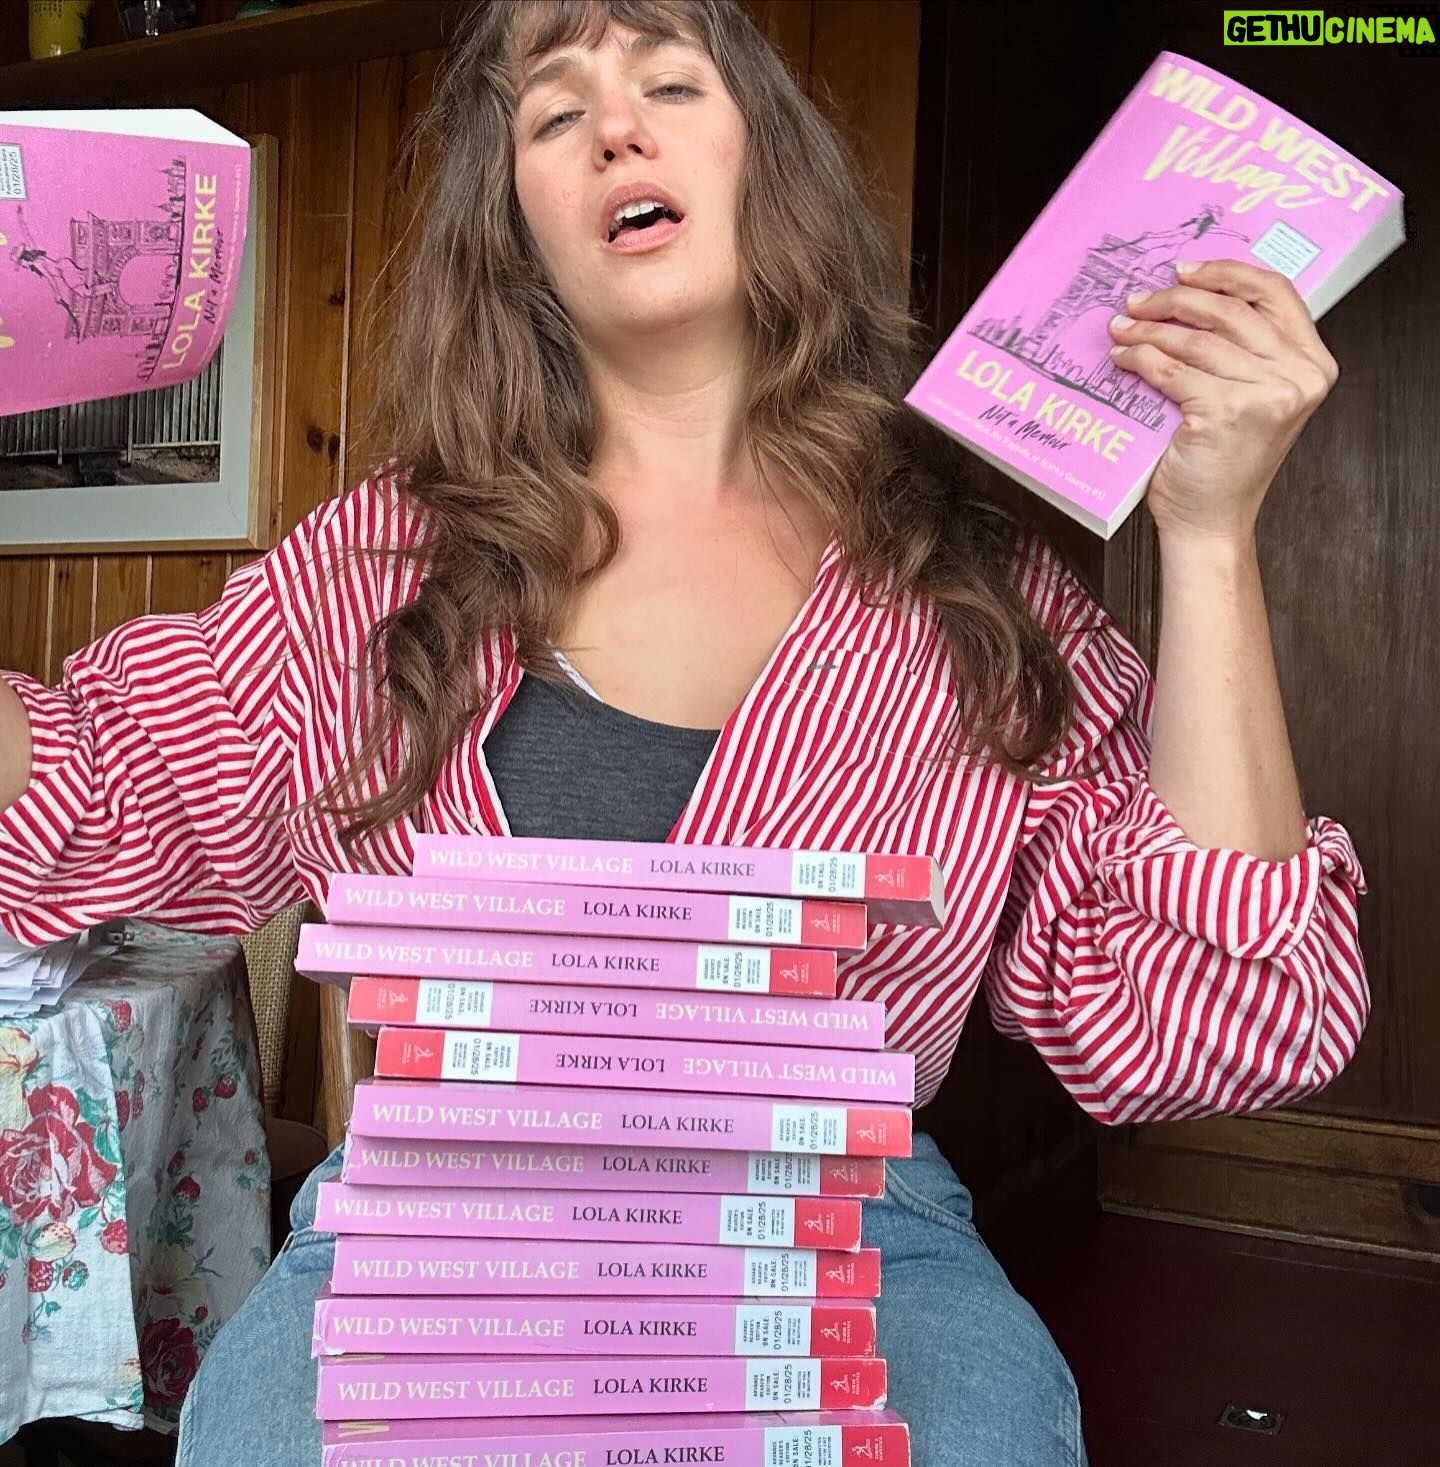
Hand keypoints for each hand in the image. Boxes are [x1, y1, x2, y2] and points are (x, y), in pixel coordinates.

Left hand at [1106, 258, 1338, 545]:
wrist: (1211, 522)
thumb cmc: (1224, 464)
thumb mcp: (1253, 398)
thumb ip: (1243, 351)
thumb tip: (1189, 297)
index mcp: (1312, 363)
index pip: (1274, 292)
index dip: (1226, 273)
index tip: (1185, 270)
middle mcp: (1298, 375)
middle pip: (1228, 310)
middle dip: (1174, 300)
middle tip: (1136, 302)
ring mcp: (1266, 393)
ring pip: (1194, 340)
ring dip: (1148, 330)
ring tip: (1121, 330)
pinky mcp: (1226, 411)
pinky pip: (1170, 370)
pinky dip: (1140, 360)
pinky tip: (1123, 360)